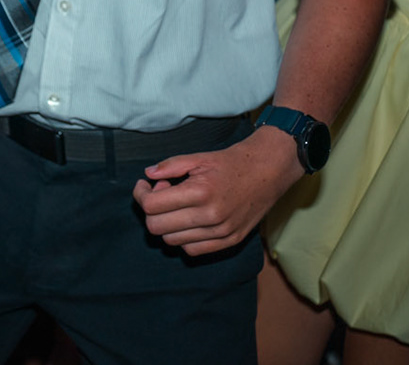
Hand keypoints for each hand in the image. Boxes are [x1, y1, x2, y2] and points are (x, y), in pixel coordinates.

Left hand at [133, 125, 301, 255]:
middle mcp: (210, 216)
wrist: (267, 172)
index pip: (151, 206)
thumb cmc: (231, 163)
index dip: (141, 195)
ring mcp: (221, 232)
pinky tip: (188, 219)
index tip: (146, 185)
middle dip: (150, 211)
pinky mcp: (230, 241)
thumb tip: (147, 175)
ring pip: (172, 241)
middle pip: (157, 227)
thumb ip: (169, 166)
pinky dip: (183, 237)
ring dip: (166, 224)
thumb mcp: (198, 157)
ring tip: (178, 205)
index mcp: (199, 192)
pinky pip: (192, 250)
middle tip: (161, 194)